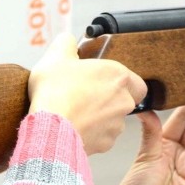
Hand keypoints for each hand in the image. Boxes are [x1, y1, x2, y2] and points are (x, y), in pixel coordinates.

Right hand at [28, 33, 146, 154]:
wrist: (49, 126)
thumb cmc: (55, 92)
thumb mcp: (55, 56)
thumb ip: (66, 43)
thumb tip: (68, 41)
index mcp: (117, 76)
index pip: (135, 80)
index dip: (118, 81)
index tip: (101, 80)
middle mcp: (123, 100)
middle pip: (123, 99)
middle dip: (106, 99)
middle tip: (84, 95)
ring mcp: (116, 124)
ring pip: (113, 119)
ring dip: (98, 116)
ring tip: (74, 111)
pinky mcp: (106, 143)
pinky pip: (101, 136)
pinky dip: (90, 132)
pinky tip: (72, 125)